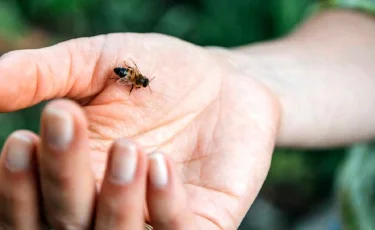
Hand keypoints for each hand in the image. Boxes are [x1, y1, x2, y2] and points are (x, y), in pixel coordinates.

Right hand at [0, 33, 279, 228]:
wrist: (224, 80)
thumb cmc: (156, 72)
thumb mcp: (94, 63)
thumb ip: (42, 74)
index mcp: (77, 174)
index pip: (30, 205)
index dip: (17, 186)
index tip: (23, 138)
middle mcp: (110, 205)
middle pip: (68, 224)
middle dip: (62, 178)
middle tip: (66, 119)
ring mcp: (156, 218)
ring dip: (114, 200)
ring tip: (128, 147)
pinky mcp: (204, 221)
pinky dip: (164, 206)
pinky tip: (161, 164)